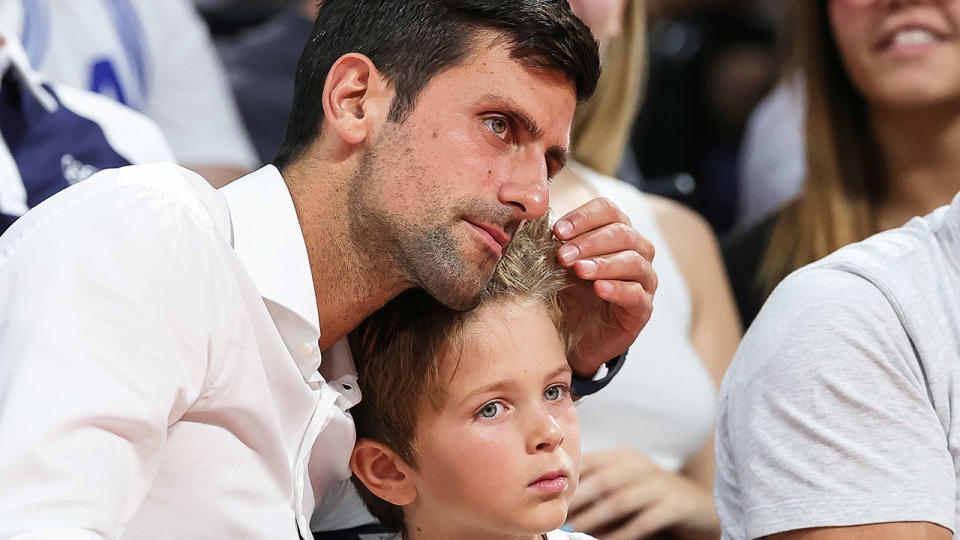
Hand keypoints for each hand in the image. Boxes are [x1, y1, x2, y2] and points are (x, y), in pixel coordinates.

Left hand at [553, 198, 655, 376]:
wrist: (574, 337)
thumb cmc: (569, 294)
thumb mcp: (558, 267)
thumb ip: (555, 246)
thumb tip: (537, 226)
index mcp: (615, 233)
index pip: (608, 210)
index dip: (584, 217)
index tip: (558, 230)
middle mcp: (636, 252)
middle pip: (622, 233)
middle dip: (589, 241)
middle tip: (563, 255)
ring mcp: (643, 280)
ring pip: (633, 261)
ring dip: (604, 263)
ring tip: (579, 270)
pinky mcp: (642, 309)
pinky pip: (637, 294)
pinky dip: (618, 289)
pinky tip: (599, 289)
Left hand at [567, 448, 719, 539]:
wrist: (696, 503)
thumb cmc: (649, 495)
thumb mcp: (623, 484)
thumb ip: (597, 488)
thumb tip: (564, 504)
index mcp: (623, 456)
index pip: (590, 461)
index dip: (569, 478)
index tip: (550, 494)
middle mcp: (640, 465)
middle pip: (602, 480)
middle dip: (577, 500)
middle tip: (559, 516)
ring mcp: (659, 484)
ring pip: (620, 501)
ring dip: (594, 518)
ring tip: (575, 529)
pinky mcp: (675, 505)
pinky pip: (644, 521)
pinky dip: (623, 533)